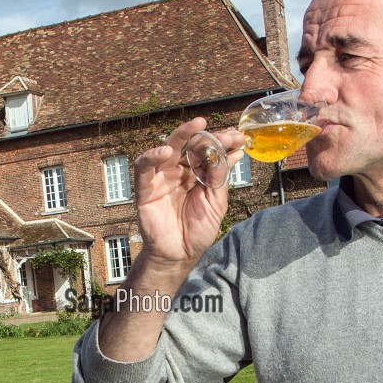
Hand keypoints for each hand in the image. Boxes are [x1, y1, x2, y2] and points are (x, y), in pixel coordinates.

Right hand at [133, 117, 245, 267]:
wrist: (180, 254)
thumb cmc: (198, 230)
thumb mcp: (216, 202)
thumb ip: (221, 177)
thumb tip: (237, 152)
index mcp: (197, 173)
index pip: (208, 151)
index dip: (222, 142)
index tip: (238, 138)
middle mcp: (179, 171)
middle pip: (190, 146)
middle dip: (207, 136)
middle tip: (224, 133)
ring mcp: (162, 177)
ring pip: (168, 148)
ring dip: (182, 135)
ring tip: (198, 127)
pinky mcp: (145, 188)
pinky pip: (143, 167)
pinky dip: (151, 156)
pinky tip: (165, 151)